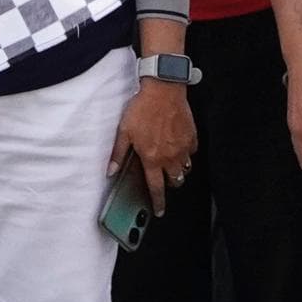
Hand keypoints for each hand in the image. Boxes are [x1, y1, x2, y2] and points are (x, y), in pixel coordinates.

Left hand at [114, 77, 196, 215]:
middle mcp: (170, 157)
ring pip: (185, 169)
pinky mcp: (191, 137)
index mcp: (152, 159)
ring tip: (171, 164)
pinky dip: (186, 154)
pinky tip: (178, 147)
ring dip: (178, 171)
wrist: (163, 90)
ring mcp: (183, 148)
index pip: (156, 188)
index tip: (159, 210)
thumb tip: (110, 171)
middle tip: (163, 180)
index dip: (158, 202)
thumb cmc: (143, 109)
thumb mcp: (124, 131)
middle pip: (174, 181)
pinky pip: (191, 152)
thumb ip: (118, 154)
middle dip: (169, 185)